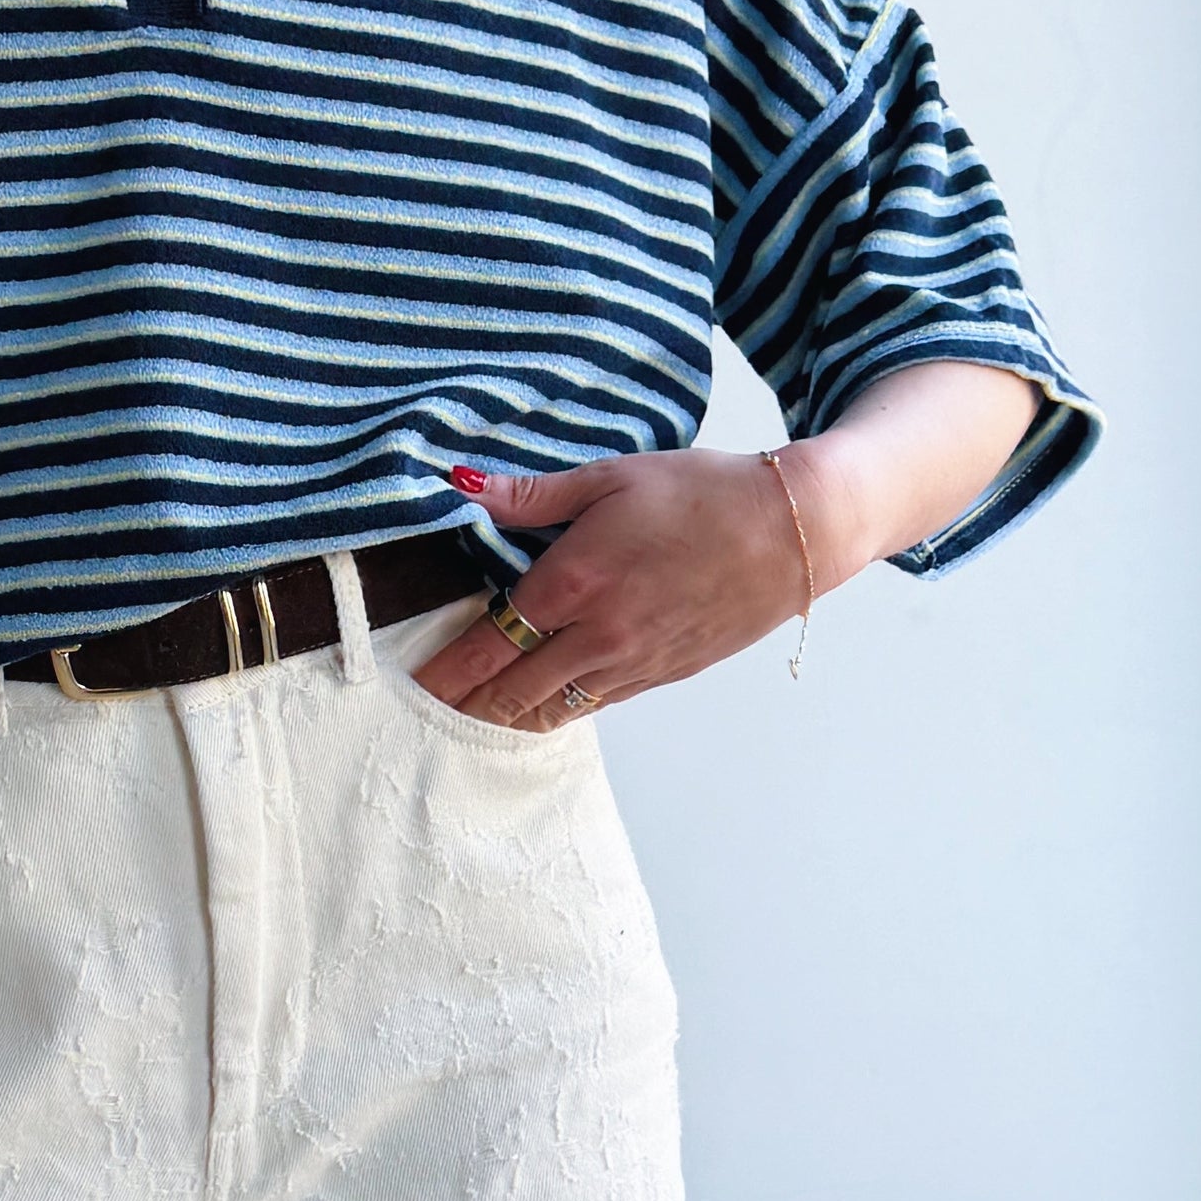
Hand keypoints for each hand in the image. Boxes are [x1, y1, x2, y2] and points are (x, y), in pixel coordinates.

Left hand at [413, 451, 817, 730]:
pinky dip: (557, 712)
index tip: (409, 687)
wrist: (791, 531)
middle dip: (462, 707)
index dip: (444, 672)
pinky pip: (595, 704)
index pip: (488, 643)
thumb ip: (531, 494)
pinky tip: (537, 711)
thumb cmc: (703, 492)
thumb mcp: (611, 477)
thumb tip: (462, 483)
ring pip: (552, 709)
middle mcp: (597, 635)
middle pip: (512, 691)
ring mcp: (633, 663)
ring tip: (465, 723)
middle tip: (421, 717)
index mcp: (573, 582)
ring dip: (506, 719)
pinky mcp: (665, 674)